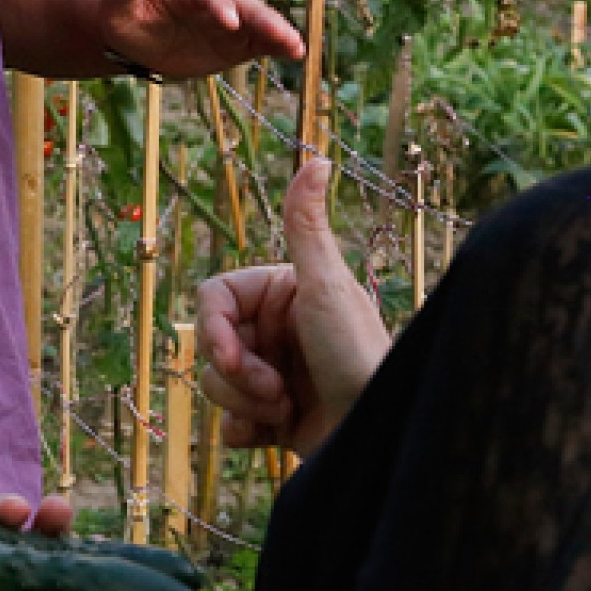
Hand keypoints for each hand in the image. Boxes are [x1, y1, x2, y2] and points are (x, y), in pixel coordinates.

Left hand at [99, 0, 303, 79]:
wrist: (136, 36)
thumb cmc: (124, 17)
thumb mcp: (116, 7)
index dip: (218, 4)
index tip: (228, 22)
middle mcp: (213, 2)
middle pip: (241, 4)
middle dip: (261, 19)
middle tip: (281, 35)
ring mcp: (227, 22)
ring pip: (256, 22)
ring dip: (277, 32)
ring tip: (296, 47)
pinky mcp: (235, 42)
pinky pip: (260, 42)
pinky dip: (278, 45)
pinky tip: (296, 54)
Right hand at [198, 159, 389, 456]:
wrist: (380, 433)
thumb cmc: (357, 355)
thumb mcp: (327, 286)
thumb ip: (307, 226)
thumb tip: (318, 158)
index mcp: (281, 293)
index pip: (213, 297)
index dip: (213, 329)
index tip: (232, 357)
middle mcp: (273, 330)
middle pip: (210, 343)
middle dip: (237, 374)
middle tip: (275, 391)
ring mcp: (271, 373)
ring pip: (214, 385)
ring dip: (245, 403)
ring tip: (287, 409)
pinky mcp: (271, 417)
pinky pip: (226, 423)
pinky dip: (246, 430)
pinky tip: (275, 433)